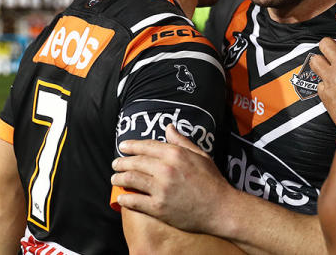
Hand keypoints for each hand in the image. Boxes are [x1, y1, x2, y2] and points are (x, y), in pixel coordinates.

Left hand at [112, 125, 230, 234]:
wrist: (220, 208)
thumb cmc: (212, 181)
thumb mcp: (200, 155)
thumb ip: (182, 141)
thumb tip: (168, 127)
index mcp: (176, 154)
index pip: (147, 146)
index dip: (132, 145)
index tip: (123, 146)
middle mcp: (166, 169)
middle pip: (135, 162)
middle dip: (121, 162)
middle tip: (115, 164)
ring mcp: (161, 189)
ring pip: (131, 179)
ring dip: (119, 178)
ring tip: (115, 178)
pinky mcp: (158, 207)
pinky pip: (134, 201)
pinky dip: (124, 198)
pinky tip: (121, 197)